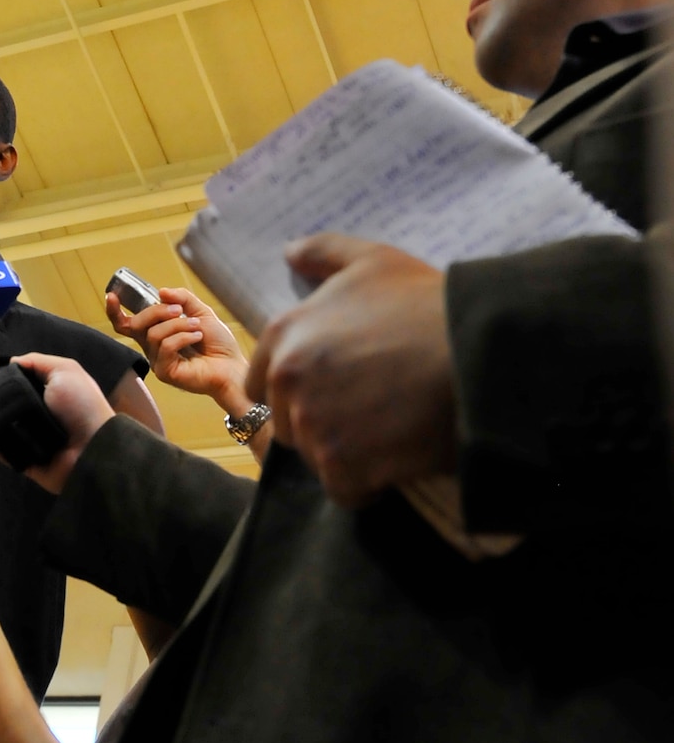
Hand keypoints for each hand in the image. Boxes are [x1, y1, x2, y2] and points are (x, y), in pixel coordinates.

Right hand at [0, 354, 113, 494]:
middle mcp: (36, 414)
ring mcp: (29, 438)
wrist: (93, 448)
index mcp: (46, 393)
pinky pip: (3, 450)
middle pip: (3, 404)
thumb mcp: (66, 370)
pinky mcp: (25, 459)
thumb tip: (12, 362)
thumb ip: (38, 362)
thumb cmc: (82, 406)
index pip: (16, 385)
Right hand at [107, 284, 254, 411]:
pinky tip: (197, 337)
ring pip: (154, 334)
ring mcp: (157, 361)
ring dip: (178, 325)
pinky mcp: (164, 372)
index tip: (112, 296)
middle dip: (157, 311)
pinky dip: (183, 337)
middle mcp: (152, 347)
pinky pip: (166, 346)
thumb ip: (182, 299)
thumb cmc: (218, 343)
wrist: (232, 366)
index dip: (115, 311)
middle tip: (180, 310)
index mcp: (157, 332)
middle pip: (137, 324)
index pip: (128, 323)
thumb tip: (161, 292)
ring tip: (197, 327)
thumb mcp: (201, 312)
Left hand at [245, 234, 456, 507]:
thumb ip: (324, 252)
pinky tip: (398, 459)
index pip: (264, 383)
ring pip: (315, 457)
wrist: (478, 352)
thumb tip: (289, 252)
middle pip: (288, 424)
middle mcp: (287, 379)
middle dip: (321, 424)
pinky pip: (344, 489)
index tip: (338, 391)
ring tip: (390, 430)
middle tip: (371, 411)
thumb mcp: (374, 261)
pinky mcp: (342, 464)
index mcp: (285, 334)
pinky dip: (368, 485)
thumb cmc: (428, 304)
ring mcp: (313, 423)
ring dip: (346, 455)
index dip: (299, 392)